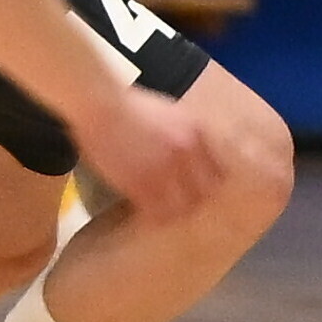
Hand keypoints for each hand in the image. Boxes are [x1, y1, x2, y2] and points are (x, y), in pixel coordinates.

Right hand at [68, 87, 220, 220]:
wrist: (102, 105)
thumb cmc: (129, 104)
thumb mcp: (171, 111)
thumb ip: (187, 133)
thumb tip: (195, 152)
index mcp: (197, 132)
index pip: (220, 170)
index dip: (211, 184)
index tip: (202, 190)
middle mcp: (187, 152)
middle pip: (206, 193)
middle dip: (196, 200)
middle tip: (185, 206)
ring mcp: (166, 170)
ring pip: (183, 208)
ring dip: (175, 212)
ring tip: (165, 214)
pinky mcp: (143, 185)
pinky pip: (157, 213)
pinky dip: (154, 217)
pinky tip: (147, 216)